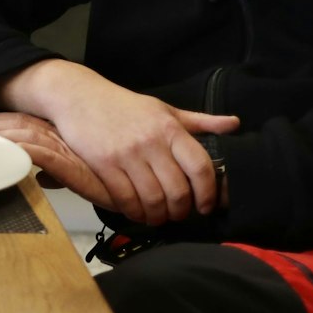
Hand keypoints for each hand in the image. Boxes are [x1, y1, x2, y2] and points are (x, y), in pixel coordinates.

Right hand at [0, 60, 238, 224]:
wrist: (78, 96)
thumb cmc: (124, 105)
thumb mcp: (164, 109)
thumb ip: (200, 121)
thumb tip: (234, 124)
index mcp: (170, 129)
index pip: (201, 167)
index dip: (208, 193)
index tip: (206, 206)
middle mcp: (151, 142)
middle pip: (177, 190)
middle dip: (181, 211)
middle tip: (178, 215)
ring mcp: (126, 154)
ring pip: (152, 199)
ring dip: (157, 216)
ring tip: (157, 217)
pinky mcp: (103, 164)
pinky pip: (125, 198)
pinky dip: (133, 212)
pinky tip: (136, 212)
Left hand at [0, 112, 116, 209]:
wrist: (140, 187)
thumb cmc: (112, 177)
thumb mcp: (80, 170)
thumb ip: (57, 170)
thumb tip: (40, 178)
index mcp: (61, 134)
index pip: (24, 121)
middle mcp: (61, 137)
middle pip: (19, 124)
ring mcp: (65, 150)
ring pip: (26, 135)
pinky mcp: (70, 166)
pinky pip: (41, 156)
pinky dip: (22, 151)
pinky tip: (6, 149)